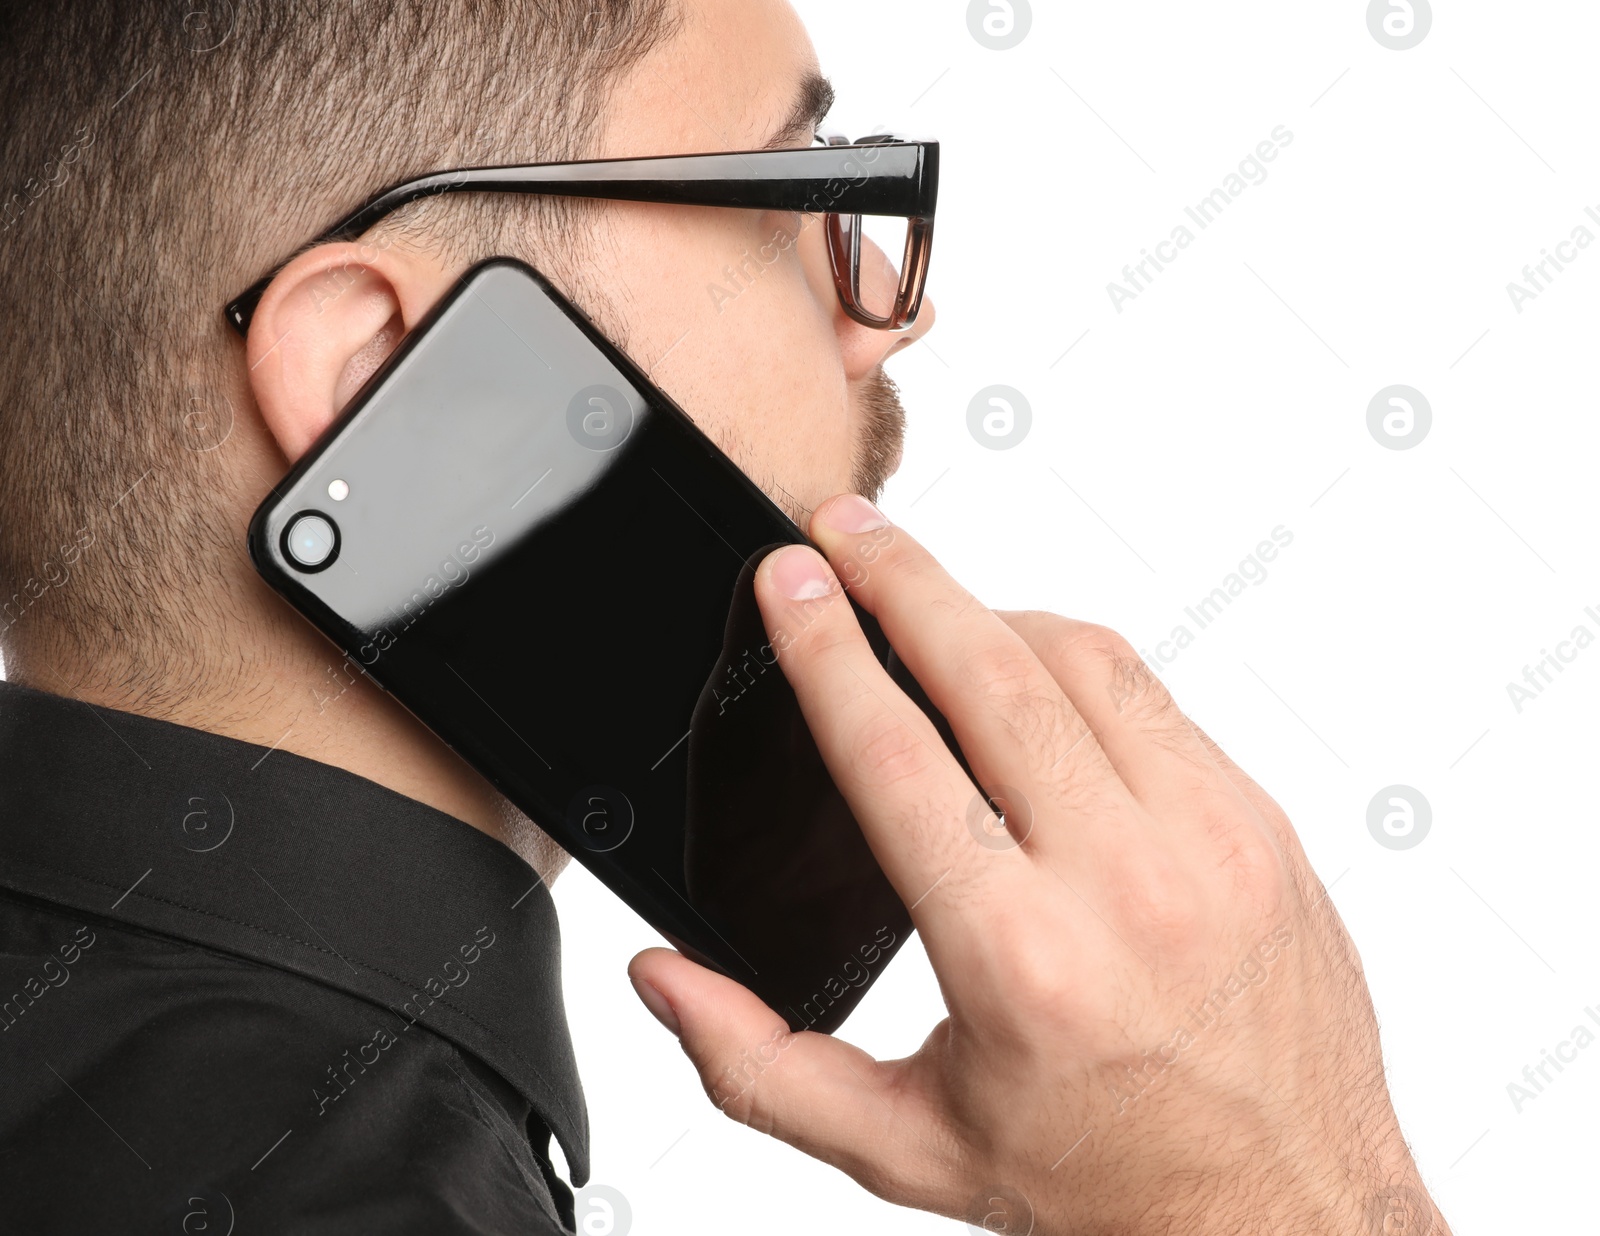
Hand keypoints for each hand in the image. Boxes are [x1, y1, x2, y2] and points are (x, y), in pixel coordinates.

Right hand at [629, 494, 1448, 1235]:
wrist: (1284, 1210)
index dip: (826, 652)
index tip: (788, 581)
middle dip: (900, 577)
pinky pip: (1152, 696)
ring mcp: (1208, 841)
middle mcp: (1123, 882)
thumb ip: (760, 1064)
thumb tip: (663, 979)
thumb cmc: (1102, 1180)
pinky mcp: (1257, 824)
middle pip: (989, 670)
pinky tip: (1028, 669)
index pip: (897, 755)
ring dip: (989, 608)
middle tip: (843, 529)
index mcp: (1018, 958)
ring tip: (923, 594)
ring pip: (1080, 658)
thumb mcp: (905, 1143)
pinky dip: (1073, 661)